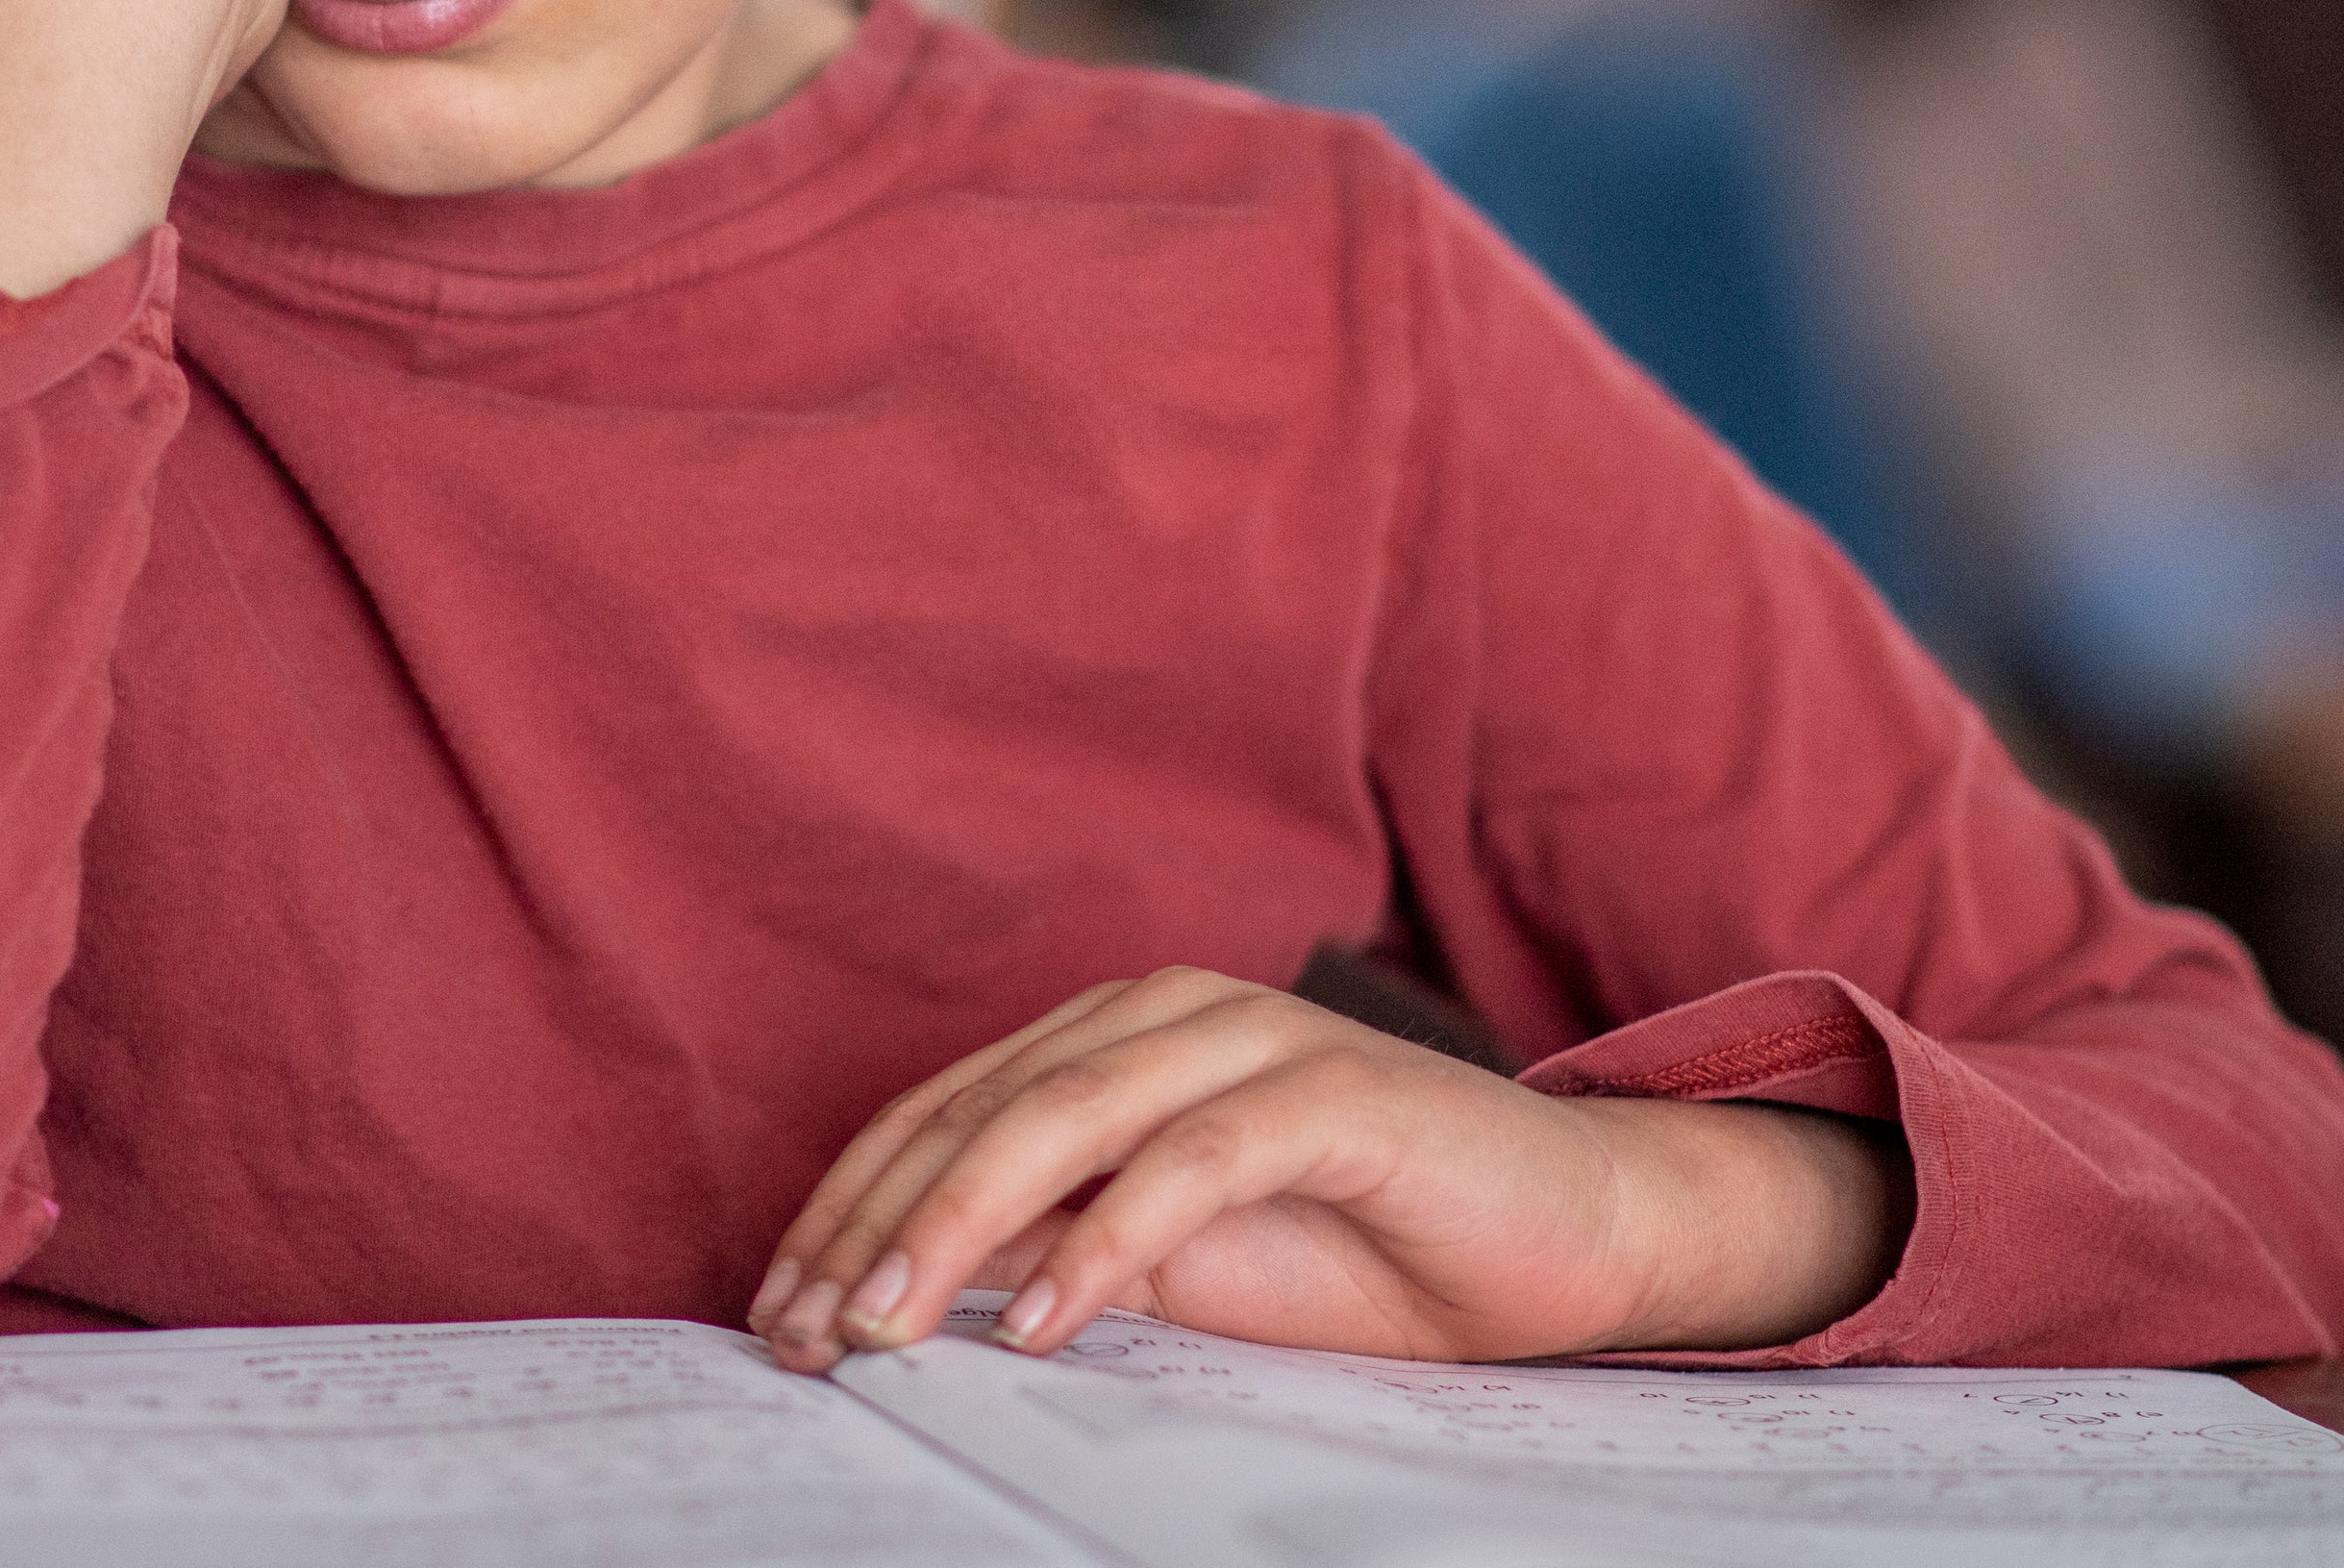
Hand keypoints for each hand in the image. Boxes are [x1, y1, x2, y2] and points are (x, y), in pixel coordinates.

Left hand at [750, 969, 1908, 1371]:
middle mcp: (1162, 1013)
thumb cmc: (1361, 1250)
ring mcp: (1250, 1036)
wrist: (1561, 1241)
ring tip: (888, 1326)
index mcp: (1106, 1040)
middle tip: (808, 1330)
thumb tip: (903, 1302)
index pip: (940, 1116)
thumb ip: (1056, 1251)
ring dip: (960, 1227)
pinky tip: (1052, 1319)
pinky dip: (1110, 1238)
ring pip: (1064, 1117)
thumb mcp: (1173, 1266)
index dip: (848, 1211)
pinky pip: (1193, 1158)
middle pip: (978, 1111)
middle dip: (874, 1226)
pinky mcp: (1331, 1088)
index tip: (782, 1312)